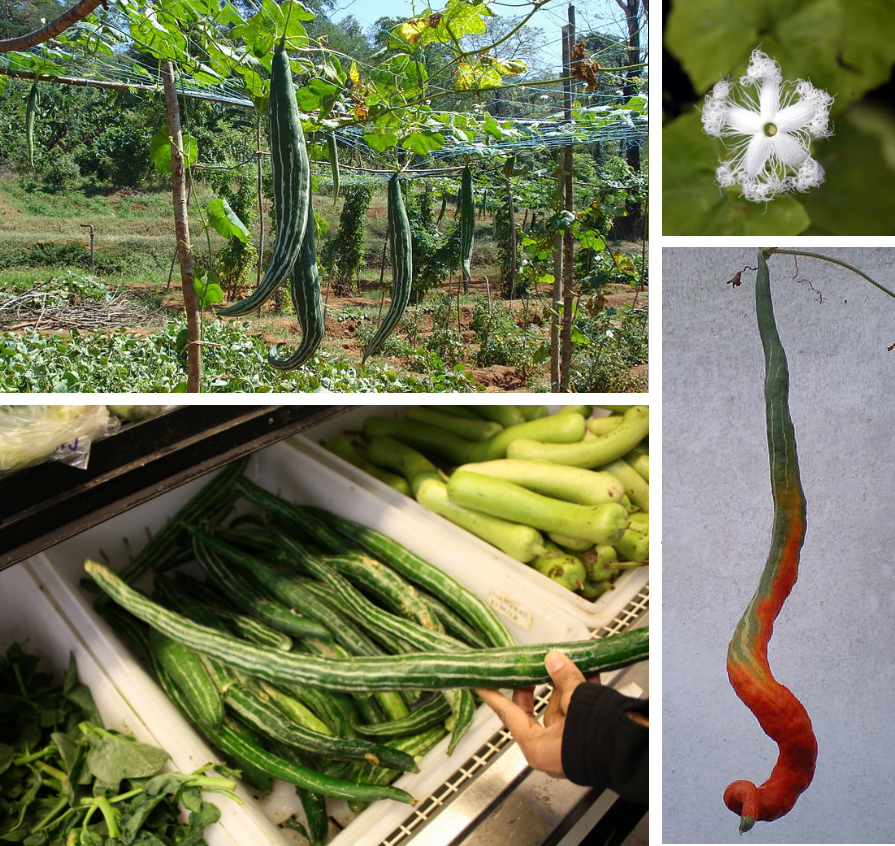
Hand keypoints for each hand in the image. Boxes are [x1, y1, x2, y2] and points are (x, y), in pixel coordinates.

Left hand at [476, 650, 598, 778]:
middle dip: (535, 685)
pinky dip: (581, 692)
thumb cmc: (599, 737)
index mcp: (538, 747)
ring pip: (560, 708)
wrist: (634, 753)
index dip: (493, 696)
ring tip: (566, 663)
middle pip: (535, 711)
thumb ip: (562, 677)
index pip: (508, 715)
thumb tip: (553, 659)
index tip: (481, 685)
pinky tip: (587, 673)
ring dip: (563, 685)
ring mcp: (569, 745)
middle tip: (529, 667)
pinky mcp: (587, 739)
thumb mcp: (575, 699)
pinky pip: (578, 712)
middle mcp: (551, 750)